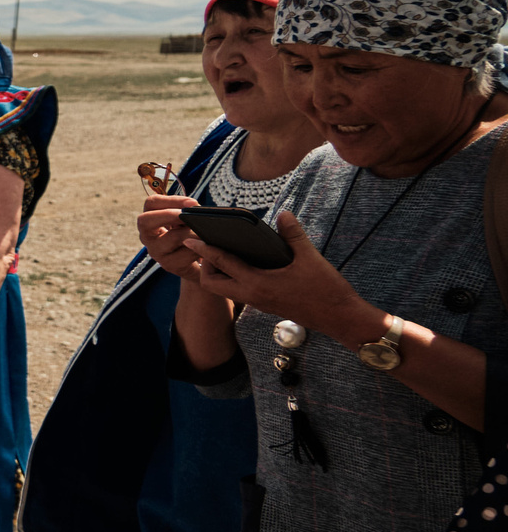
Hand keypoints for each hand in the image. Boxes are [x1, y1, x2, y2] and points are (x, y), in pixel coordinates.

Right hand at [136, 194, 204, 281]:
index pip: (151, 203)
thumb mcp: (183, 222)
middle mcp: (147, 236)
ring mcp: (155, 251)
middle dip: (171, 215)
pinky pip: (186, 253)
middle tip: (191, 216)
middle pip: (145, 220)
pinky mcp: (168, 265)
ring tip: (206, 232)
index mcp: (149, 220)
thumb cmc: (188, 236)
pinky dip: (200, 248)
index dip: (171, 200)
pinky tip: (207, 247)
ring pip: (173, 237)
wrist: (194, 264)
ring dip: (193, 232)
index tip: (192, 202)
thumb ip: (185, 212)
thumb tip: (196, 208)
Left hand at [174, 211, 382, 346]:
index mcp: (258, 284)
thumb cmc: (326, 290)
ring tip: (225, 252)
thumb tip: (284, 213)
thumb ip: (293, 234)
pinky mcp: (265, 305)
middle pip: (212, 284)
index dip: (204, 250)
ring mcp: (257, 302)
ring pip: (225, 290)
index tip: (190, 239)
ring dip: (219, 273)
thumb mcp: (310, 258)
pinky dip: (234, 277)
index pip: (222, 264)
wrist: (341, 318)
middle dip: (206, 266)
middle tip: (212, 247)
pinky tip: (245, 262)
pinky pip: (239, 291)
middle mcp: (252, 295)